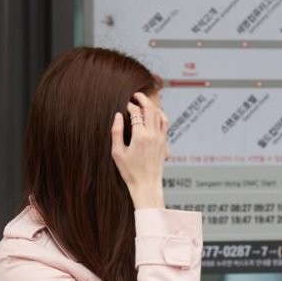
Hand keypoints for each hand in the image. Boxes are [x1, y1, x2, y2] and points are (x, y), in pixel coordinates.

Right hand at [110, 92, 168, 208]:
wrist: (146, 184)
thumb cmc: (130, 171)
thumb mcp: (117, 152)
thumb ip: (116, 132)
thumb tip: (118, 115)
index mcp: (140, 136)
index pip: (136, 112)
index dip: (129, 105)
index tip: (124, 105)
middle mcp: (153, 135)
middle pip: (151, 109)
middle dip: (143, 99)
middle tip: (135, 96)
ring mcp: (161, 138)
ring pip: (160, 114)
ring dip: (152, 106)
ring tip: (144, 103)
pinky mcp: (165, 143)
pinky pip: (165, 123)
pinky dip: (160, 115)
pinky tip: (154, 115)